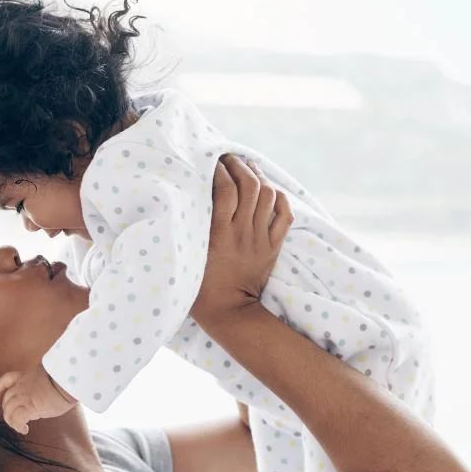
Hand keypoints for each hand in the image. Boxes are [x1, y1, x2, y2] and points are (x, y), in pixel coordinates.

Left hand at [0, 366, 77, 434]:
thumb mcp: (49, 376)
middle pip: (6, 399)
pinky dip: (18, 426)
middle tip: (17, 417)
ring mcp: (24, 396)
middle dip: (8, 410)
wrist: (68, 379)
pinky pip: (17, 419)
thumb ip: (41, 384)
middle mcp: (22, 386)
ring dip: (11, 420)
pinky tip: (24, 430)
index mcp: (26, 376)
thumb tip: (43, 394)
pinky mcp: (29, 407)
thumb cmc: (65, 377)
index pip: (7, 380)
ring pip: (8, 410)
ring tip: (19, 426)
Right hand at [192, 156, 293, 325]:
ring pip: (268, 195)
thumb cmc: (199, 286)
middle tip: (229, 158)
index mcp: (219, 234)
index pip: (224, 189)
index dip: (219, 170)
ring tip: (247, 168)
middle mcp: (242, 233)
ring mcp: (260, 239)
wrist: (228, 312)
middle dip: (240, 166)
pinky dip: (279, 198)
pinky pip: (284, 215)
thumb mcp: (188, 254)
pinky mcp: (272, 247)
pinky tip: (270, 191)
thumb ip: (190, 228)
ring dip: (258, 176)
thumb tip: (186, 198)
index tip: (211, 162)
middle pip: (250, 186)